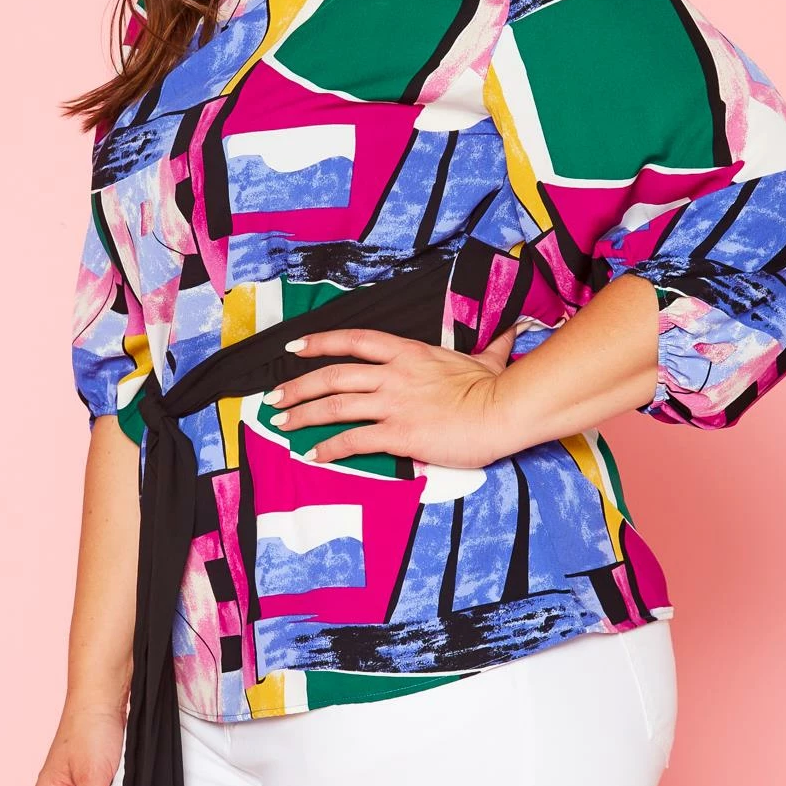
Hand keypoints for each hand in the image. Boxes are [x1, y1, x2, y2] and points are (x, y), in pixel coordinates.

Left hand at [261, 322, 519, 468]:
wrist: (502, 411)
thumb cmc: (495, 387)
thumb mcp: (487, 358)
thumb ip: (490, 345)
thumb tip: (512, 329)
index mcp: (408, 352)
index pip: (353, 341)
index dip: (320, 343)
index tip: (294, 347)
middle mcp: (393, 374)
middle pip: (332, 376)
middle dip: (297, 386)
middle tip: (273, 399)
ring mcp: (393, 403)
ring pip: (335, 406)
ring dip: (303, 415)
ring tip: (281, 425)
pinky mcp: (398, 433)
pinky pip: (353, 440)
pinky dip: (329, 448)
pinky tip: (314, 456)